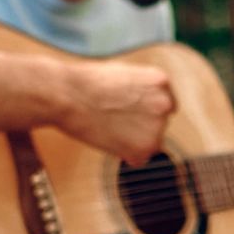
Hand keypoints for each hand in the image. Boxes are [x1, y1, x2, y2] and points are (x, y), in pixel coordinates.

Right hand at [57, 61, 175, 163]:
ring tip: (107, 127)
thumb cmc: (86, 84)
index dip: (145, 112)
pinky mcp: (144, 149)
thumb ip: (141, 90)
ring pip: (149, 143)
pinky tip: (107, 139)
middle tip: (114, 122)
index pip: (165, 105)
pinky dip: (123, 154)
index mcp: (161, 82)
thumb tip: (143, 107)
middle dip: (140, 127)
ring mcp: (157, 127)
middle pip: (158, 126)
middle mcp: (165, 104)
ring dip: (131, 141)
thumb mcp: (122, 74)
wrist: (68, 96)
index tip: (129, 114)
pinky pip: (137, 159)